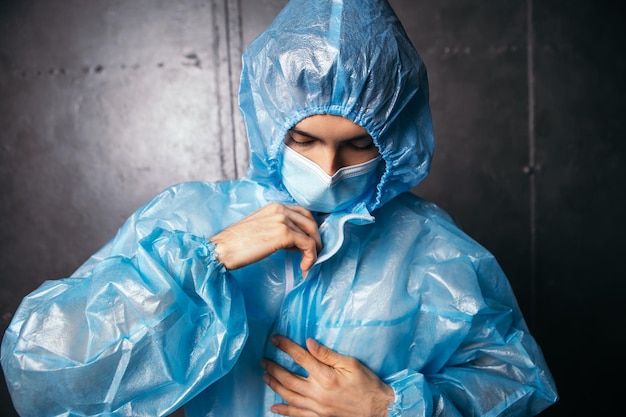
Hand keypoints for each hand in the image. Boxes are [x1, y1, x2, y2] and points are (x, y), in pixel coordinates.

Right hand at [209, 203, 321, 274]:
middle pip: (310, 222)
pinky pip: (308, 245)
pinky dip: (310, 258)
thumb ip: (278, 229)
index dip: (309, 229)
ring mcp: (283, 220)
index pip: (302, 213)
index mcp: (274, 206)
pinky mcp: (284, 234)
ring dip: (314, 251)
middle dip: (315, 239)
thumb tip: (294, 242)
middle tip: (313, 255)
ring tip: (308, 264)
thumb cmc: (236, 243)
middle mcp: (280, 209)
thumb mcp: (261, 229)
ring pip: (311, 234)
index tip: (308, 245)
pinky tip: (304, 268)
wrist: (222, 249)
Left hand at [261, 336, 393, 416]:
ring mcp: (317, 407)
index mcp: (326, 376)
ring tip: (265, 377)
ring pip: (290, 396)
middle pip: (289, 379)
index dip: (285, 347)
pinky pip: (297, 415)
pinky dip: (284, 411)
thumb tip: (309, 342)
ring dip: (275, 386)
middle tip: (263, 361)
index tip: (274, 339)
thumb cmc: (367, 384)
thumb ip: (328, 354)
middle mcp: (318, 393)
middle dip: (274, 369)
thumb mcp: (351, 364)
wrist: (378, 410)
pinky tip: (274, 407)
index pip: (300, 358)